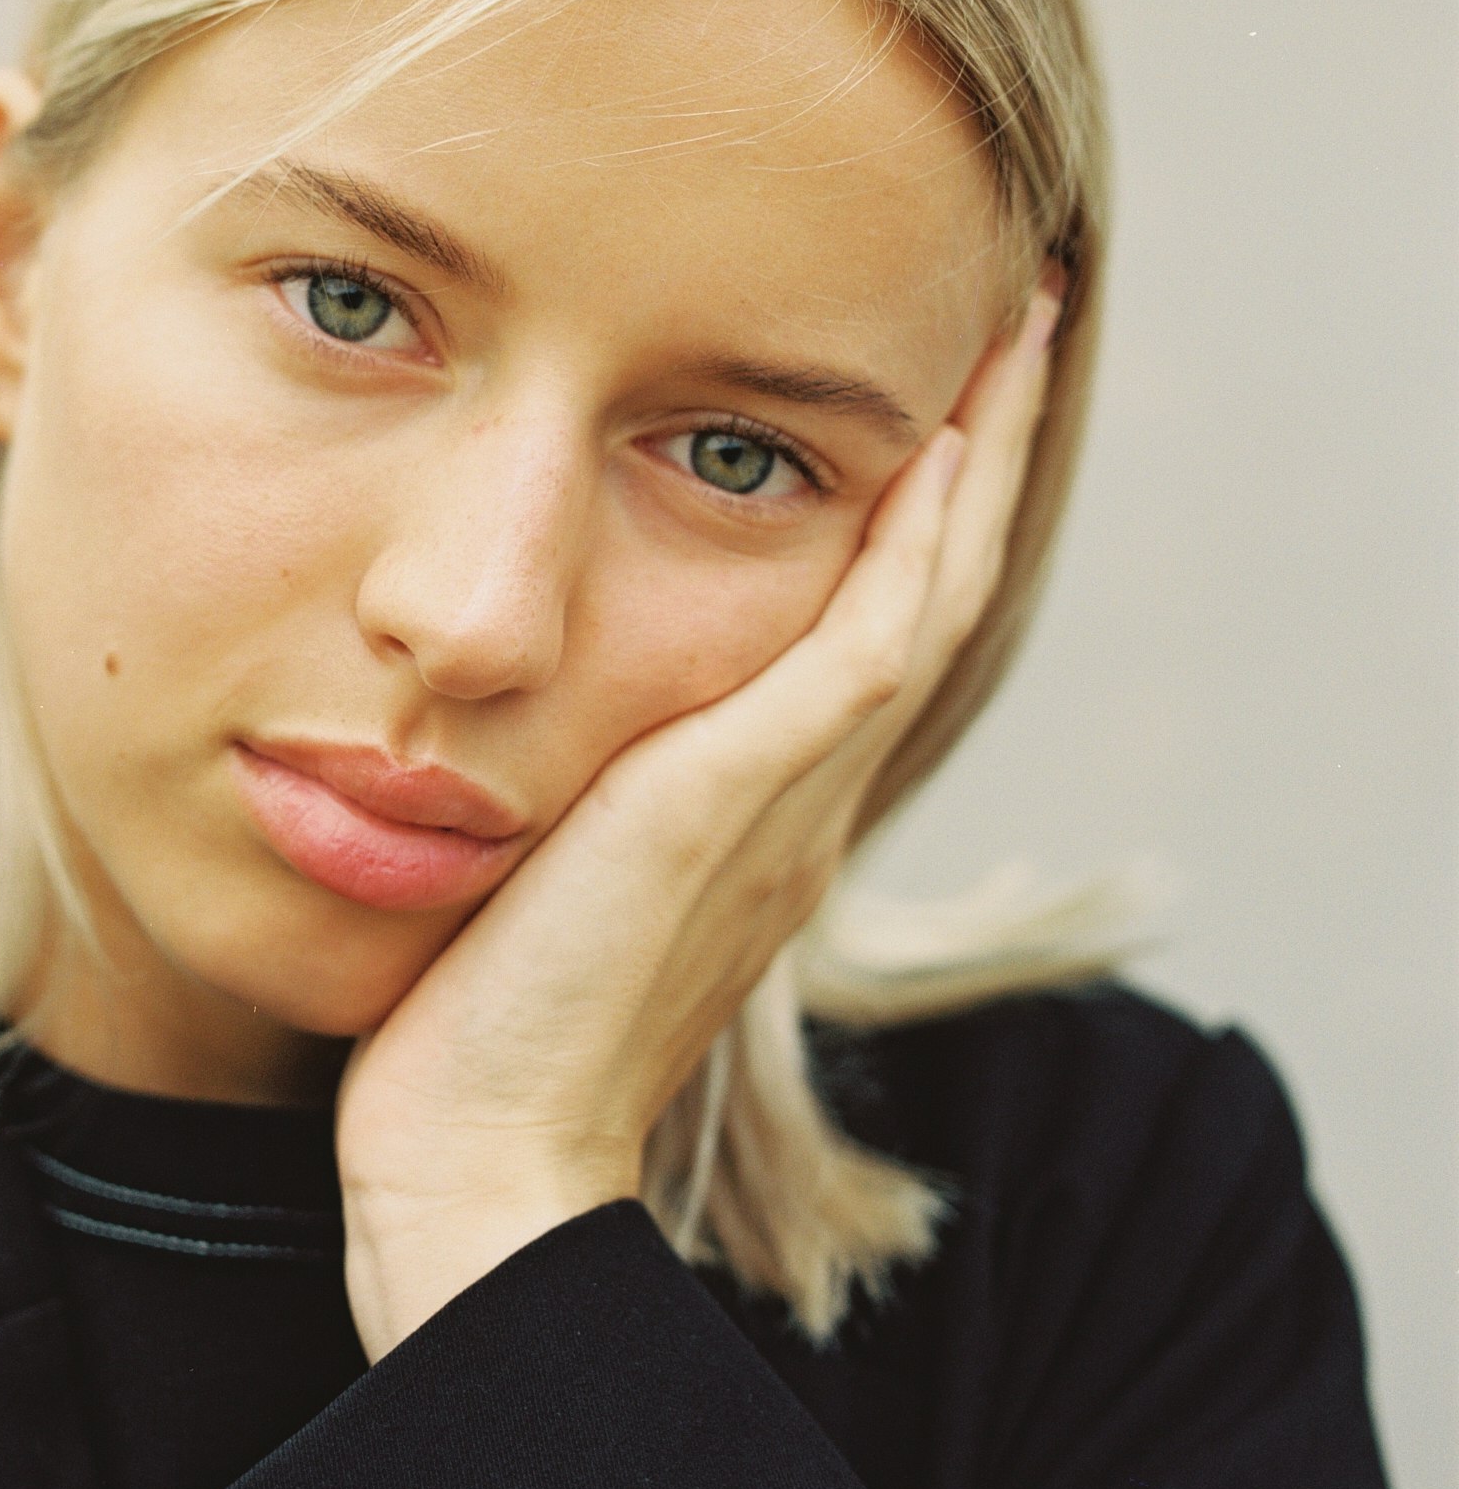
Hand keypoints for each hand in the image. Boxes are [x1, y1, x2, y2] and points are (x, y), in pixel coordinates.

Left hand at [333, 285, 1061, 1359]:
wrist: (473, 1165)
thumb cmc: (476, 1034)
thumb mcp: (542, 881)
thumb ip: (573, 804)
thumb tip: (514, 728)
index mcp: (761, 819)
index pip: (871, 629)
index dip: (922, 513)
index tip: (938, 400)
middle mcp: (800, 806)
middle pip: (929, 591)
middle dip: (978, 452)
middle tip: (1015, 323)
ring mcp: (782, 808)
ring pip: (920, 598)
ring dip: (972, 462)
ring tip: (1008, 337)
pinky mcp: (730, 806)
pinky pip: (860, 648)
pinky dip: (910, 545)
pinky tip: (932, 449)